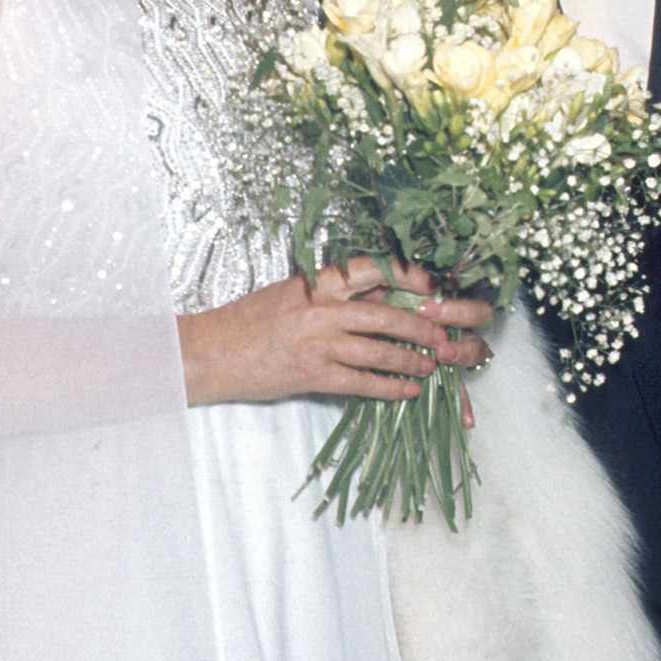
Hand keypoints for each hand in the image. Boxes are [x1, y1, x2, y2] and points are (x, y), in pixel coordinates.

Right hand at [179, 257, 491, 407]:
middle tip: (450, 334)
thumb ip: (332, 292)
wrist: (210, 352)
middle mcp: (322, 309)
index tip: (434, 287)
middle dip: (426, 326)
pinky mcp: (313, 375)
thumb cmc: (250, 320)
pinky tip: (411, 390)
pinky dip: (391, 386)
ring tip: (436, 364)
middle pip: (389, 314)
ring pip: (381, 351)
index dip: (411, 277)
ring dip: (414, 359)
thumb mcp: (291, 292)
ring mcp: (319, 343)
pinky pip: (363, 382)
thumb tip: (379, 296)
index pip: (374, 270)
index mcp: (318, 282)